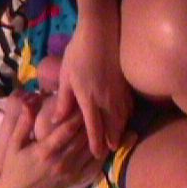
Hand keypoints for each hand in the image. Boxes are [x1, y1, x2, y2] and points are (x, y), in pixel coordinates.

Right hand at [0, 105, 101, 187]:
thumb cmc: (14, 164)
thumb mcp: (12, 143)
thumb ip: (23, 123)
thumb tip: (29, 102)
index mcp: (45, 151)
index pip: (68, 129)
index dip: (77, 114)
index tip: (82, 102)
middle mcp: (61, 162)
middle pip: (82, 138)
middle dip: (90, 122)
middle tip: (96, 107)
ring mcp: (70, 173)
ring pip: (91, 150)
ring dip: (97, 135)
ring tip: (102, 120)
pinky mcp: (75, 181)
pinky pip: (94, 166)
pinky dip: (101, 153)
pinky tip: (104, 142)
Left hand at [54, 20, 132, 157]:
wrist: (101, 32)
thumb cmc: (78, 52)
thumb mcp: (65, 76)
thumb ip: (63, 100)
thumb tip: (57, 120)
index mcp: (89, 99)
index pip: (94, 128)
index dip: (96, 143)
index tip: (97, 155)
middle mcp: (107, 99)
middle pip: (112, 127)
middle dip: (111, 141)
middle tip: (108, 152)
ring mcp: (120, 92)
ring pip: (123, 118)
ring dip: (120, 130)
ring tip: (117, 140)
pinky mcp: (127, 84)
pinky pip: (129, 106)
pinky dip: (127, 116)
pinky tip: (124, 119)